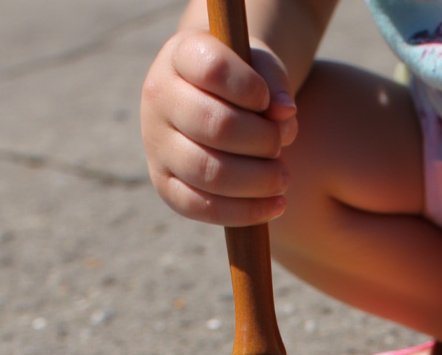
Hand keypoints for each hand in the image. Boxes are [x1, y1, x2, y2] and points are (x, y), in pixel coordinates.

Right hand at [140, 30, 297, 225]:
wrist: (212, 103)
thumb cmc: (243, 81)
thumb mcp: (260, 68)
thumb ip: (274, 82)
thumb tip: (285, 114)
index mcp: (181, 55)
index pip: (213, 68)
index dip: (248, 88)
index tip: (266, 100)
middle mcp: (159, 98)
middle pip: (215, 126)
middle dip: (261, 141)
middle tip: (280, 146)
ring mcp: (157, 145)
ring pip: (208, 171)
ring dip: (257, 180)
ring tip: (282, 178)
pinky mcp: (166, 186)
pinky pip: (202, 208)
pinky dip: (245, 212)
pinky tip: (276, 206)